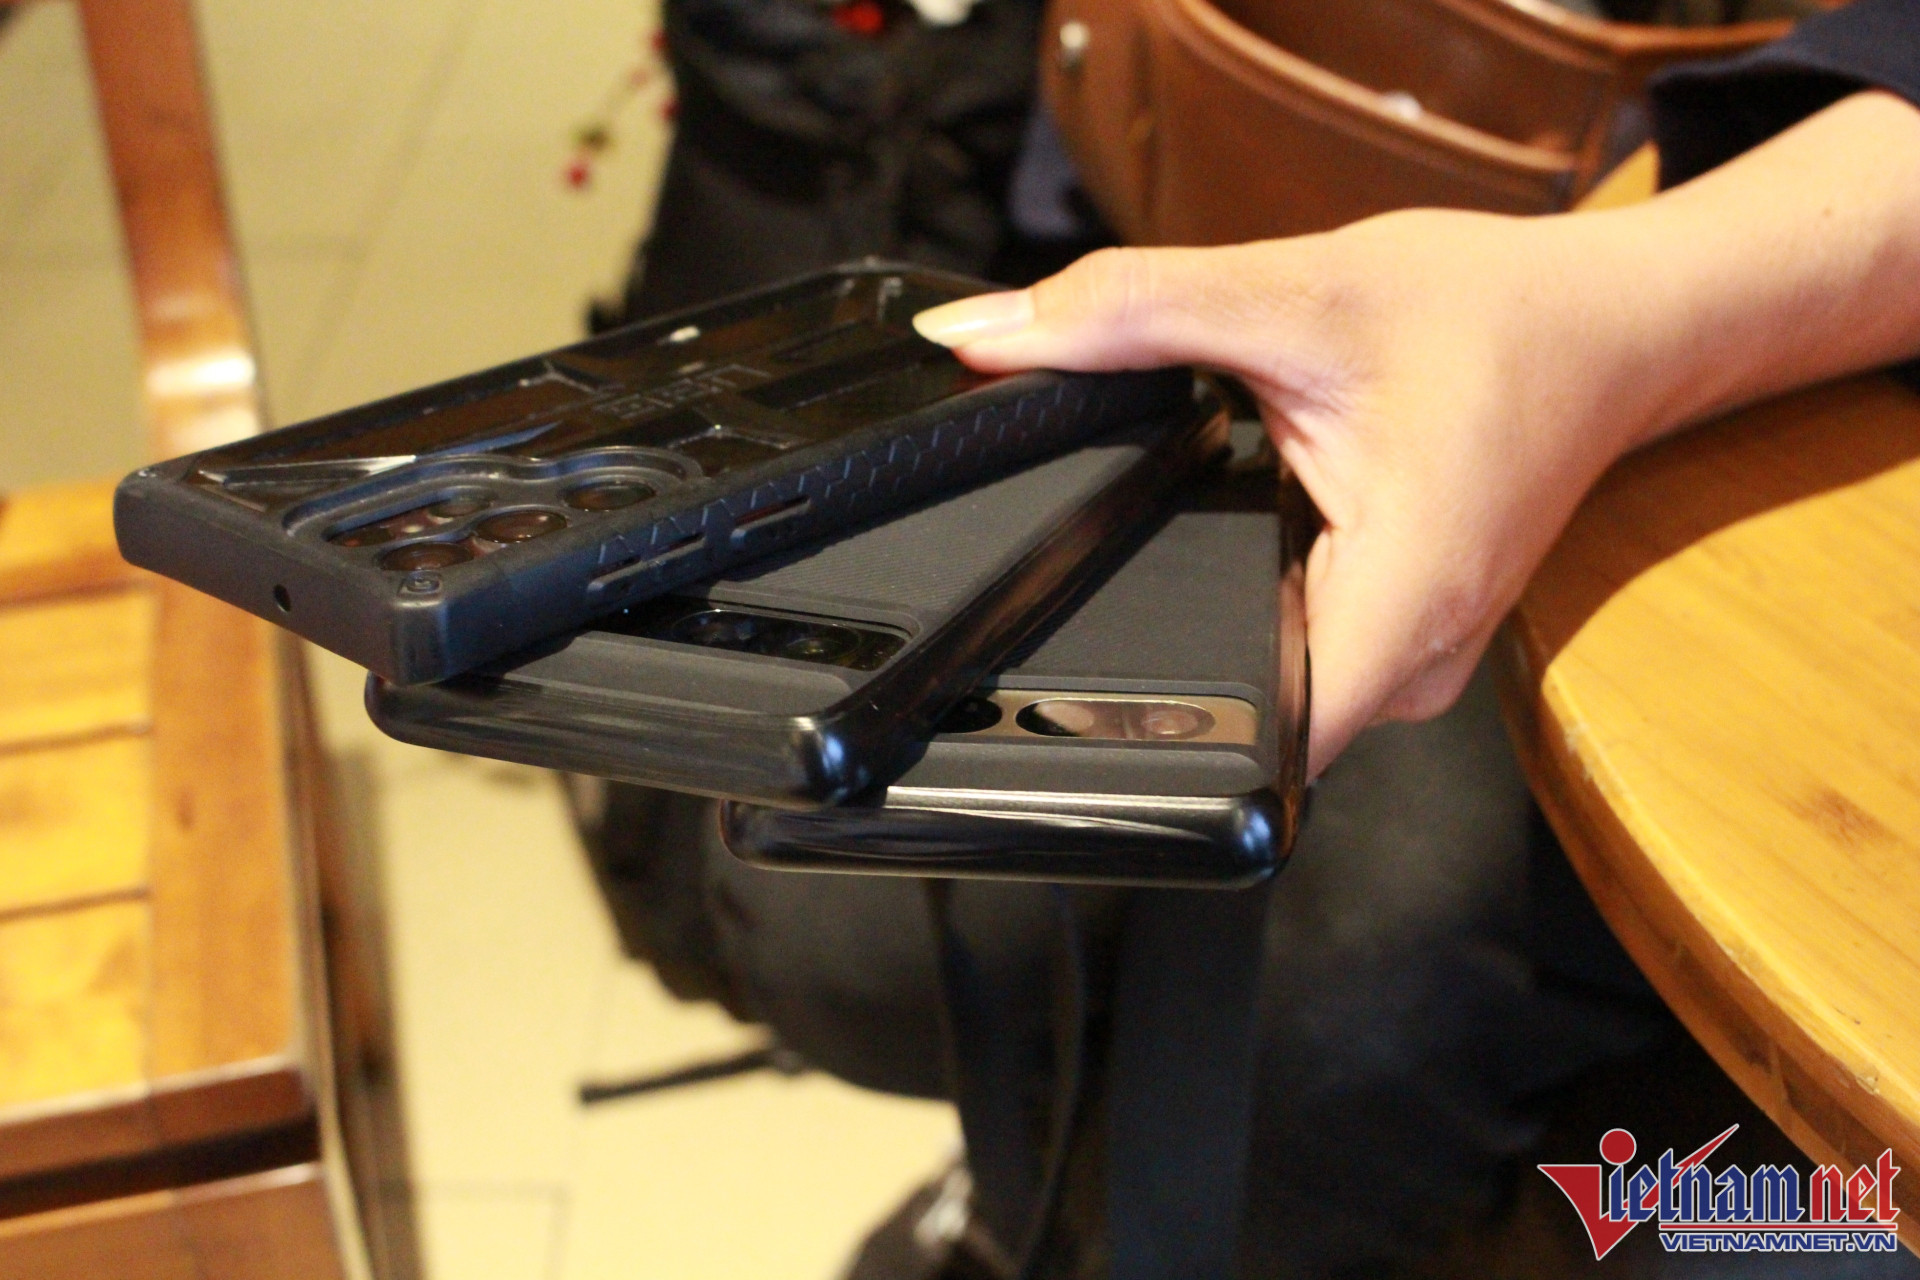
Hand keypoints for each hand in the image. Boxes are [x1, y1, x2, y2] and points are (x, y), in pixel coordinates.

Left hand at [913, 92, 1919, 776]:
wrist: (1611, 328)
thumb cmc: (1499, 318)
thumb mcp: (1301, 291)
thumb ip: (1133, 313)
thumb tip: (983, 333)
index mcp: (1396, 611)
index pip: (1242, 747)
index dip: (1138, 723)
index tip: (1066, 673)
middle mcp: (1404, 669)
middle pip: (1231, 712)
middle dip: (1157, 636)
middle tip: (1127, 530)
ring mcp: (1403, 665)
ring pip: (1258, 683)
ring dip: (1209, 608)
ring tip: (1212, 506)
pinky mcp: (1394, 639)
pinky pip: (1290, 651)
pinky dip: (1248, 591)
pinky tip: (1249, 518)